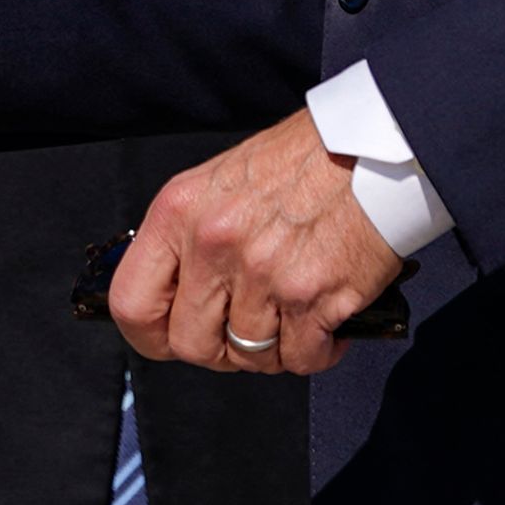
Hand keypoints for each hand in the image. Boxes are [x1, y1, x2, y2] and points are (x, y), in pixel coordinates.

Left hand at [114, 110, 404, 374]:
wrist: (372, 146)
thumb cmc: (303, 160)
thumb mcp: (221, 183)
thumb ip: (191, 237)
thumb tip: (180, 295)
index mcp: (179, 212)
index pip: (132, 304)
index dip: (150, 335)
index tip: (171, 337)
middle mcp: (214, 244)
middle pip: (191, 345)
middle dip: (220, 352)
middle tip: (245, 335)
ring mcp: (263, 273)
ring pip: (249, 357)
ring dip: (274, 351)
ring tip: (293, 320)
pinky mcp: (314, 296)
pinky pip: (302, 359)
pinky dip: (317, 352)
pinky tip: (328, 325)